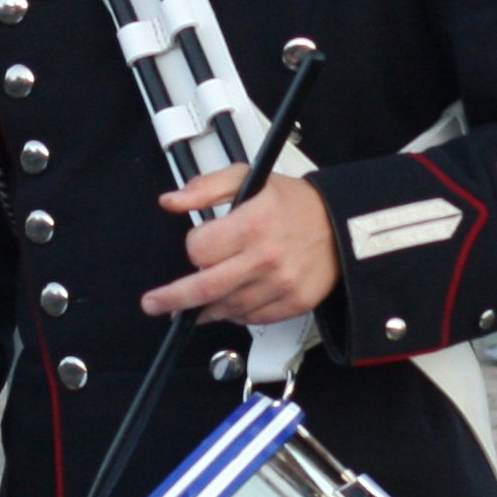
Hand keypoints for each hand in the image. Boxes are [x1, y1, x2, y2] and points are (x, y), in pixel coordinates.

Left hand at [142, 168, 336, 325]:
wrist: (342, 226)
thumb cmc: (294, 203)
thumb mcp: (249, 178)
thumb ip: (206, 187)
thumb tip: (171, 201)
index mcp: (253, 224)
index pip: (199, 249)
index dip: (194, 246)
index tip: (199, 243)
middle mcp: (265, 258)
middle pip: (204, 288)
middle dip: (173, 298)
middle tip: (154, 303)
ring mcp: (280, 285)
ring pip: (226, 308)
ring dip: (205, 307)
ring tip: (197, 303)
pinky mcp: (293, 303)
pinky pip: (251, 318)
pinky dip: (235, 313)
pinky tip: (232, 300)